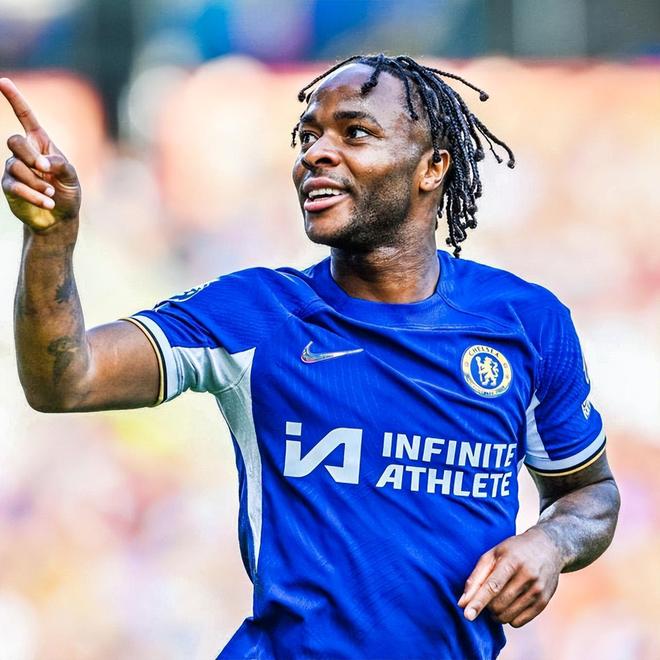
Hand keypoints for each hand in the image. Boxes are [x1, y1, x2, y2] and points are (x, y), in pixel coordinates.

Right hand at [0, 77, 80, 231]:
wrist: (61, 217)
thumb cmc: (67, 191)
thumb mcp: (71, 176)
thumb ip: (60, 164)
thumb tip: (41, 164)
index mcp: (40, 142)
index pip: (25, 116)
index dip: (15, 99)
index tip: (4, 81)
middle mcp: (24, 152)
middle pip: (14, 141)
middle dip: (29, 155)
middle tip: (44, 170)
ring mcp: (14, 168)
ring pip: (15, 166)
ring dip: (36, 182)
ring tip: (51, 193)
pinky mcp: (9, 186)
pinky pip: (15, 186)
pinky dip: (34, 195)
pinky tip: (48, 202)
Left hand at [458, 527, 563, 627]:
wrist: (548, 547)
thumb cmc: (514, 550)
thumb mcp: (493, 554)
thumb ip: (476, 577)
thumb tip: (462, 602)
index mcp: (511, 561)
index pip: (492, 586)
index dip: (478, 602)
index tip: (467, 615)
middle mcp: (527, 576)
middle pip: (498, 604)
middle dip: (487, 606)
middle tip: (487, 596)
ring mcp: (537, 590)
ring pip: (508, 616)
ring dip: (496, 614)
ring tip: (497, 599)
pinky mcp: (544, 602)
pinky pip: (519, 622)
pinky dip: (509, 618)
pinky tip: (509, 604)